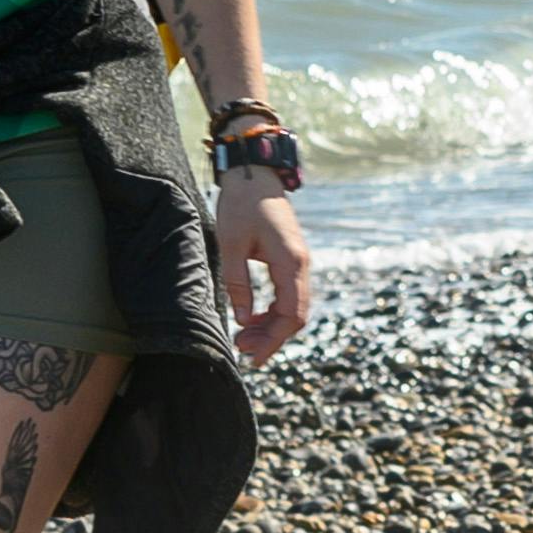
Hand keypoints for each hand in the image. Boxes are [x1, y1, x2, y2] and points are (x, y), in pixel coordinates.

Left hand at [214, 167, 316, 365]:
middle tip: (242, 349)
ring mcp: (298, 262)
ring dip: (271, 326)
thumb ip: (238, 283)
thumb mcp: (231, 244)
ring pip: (293, 307)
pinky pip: (288, 294)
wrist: (255, 175)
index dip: (274, 340)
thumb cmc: (242, 204)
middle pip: (295, 315)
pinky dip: (273, 312)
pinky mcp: (290, 260)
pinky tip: (253, 318)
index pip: (291, 314)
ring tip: (245, 337)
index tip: (254, 357)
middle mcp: (300, 264)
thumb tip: (242, 320)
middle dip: (271, 337)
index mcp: (290, 262)